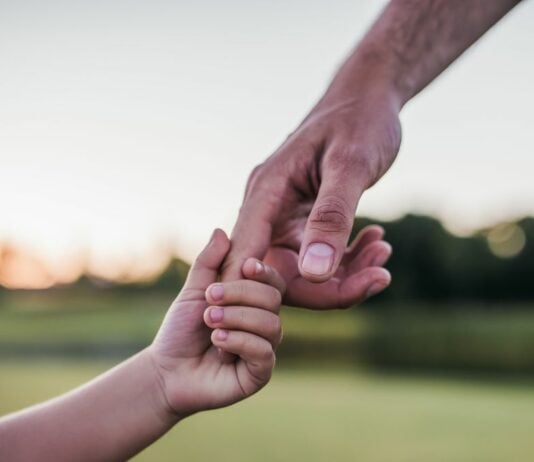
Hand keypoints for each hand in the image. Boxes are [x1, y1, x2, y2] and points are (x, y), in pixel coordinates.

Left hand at [149, 229, 284, 417]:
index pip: (273, 281)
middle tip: (209, 300)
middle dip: (240, 294)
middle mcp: (264, 323)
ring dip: (236, 318)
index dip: (264, 272)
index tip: (245, 266)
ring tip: (210, 322)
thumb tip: (220, 231)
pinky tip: (217, 342)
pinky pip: (264, 351)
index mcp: (252, 302)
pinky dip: (239, 341)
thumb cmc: (181, 330)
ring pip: (271, 324)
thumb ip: (208, 263)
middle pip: (273, 298)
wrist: (166, 370)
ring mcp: (264, 348)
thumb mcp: (194, 291)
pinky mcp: (260, 373)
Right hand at [225, 88, 399, 308]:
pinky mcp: (304, 220)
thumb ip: (331, 218)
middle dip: (328, 287)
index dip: (262, 293)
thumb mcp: (350, 165)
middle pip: (278, 273)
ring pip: (302, 269)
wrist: (367, 98)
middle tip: (379, 277)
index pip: (247, 257)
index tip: (310, 309)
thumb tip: (315, 273)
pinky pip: (318, 256)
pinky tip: (377, 242)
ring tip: (384, 253)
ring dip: (344, 274)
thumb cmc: (359, 120)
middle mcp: (267, 209)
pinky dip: (348, 258)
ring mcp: (285, 216)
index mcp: (265, 193)